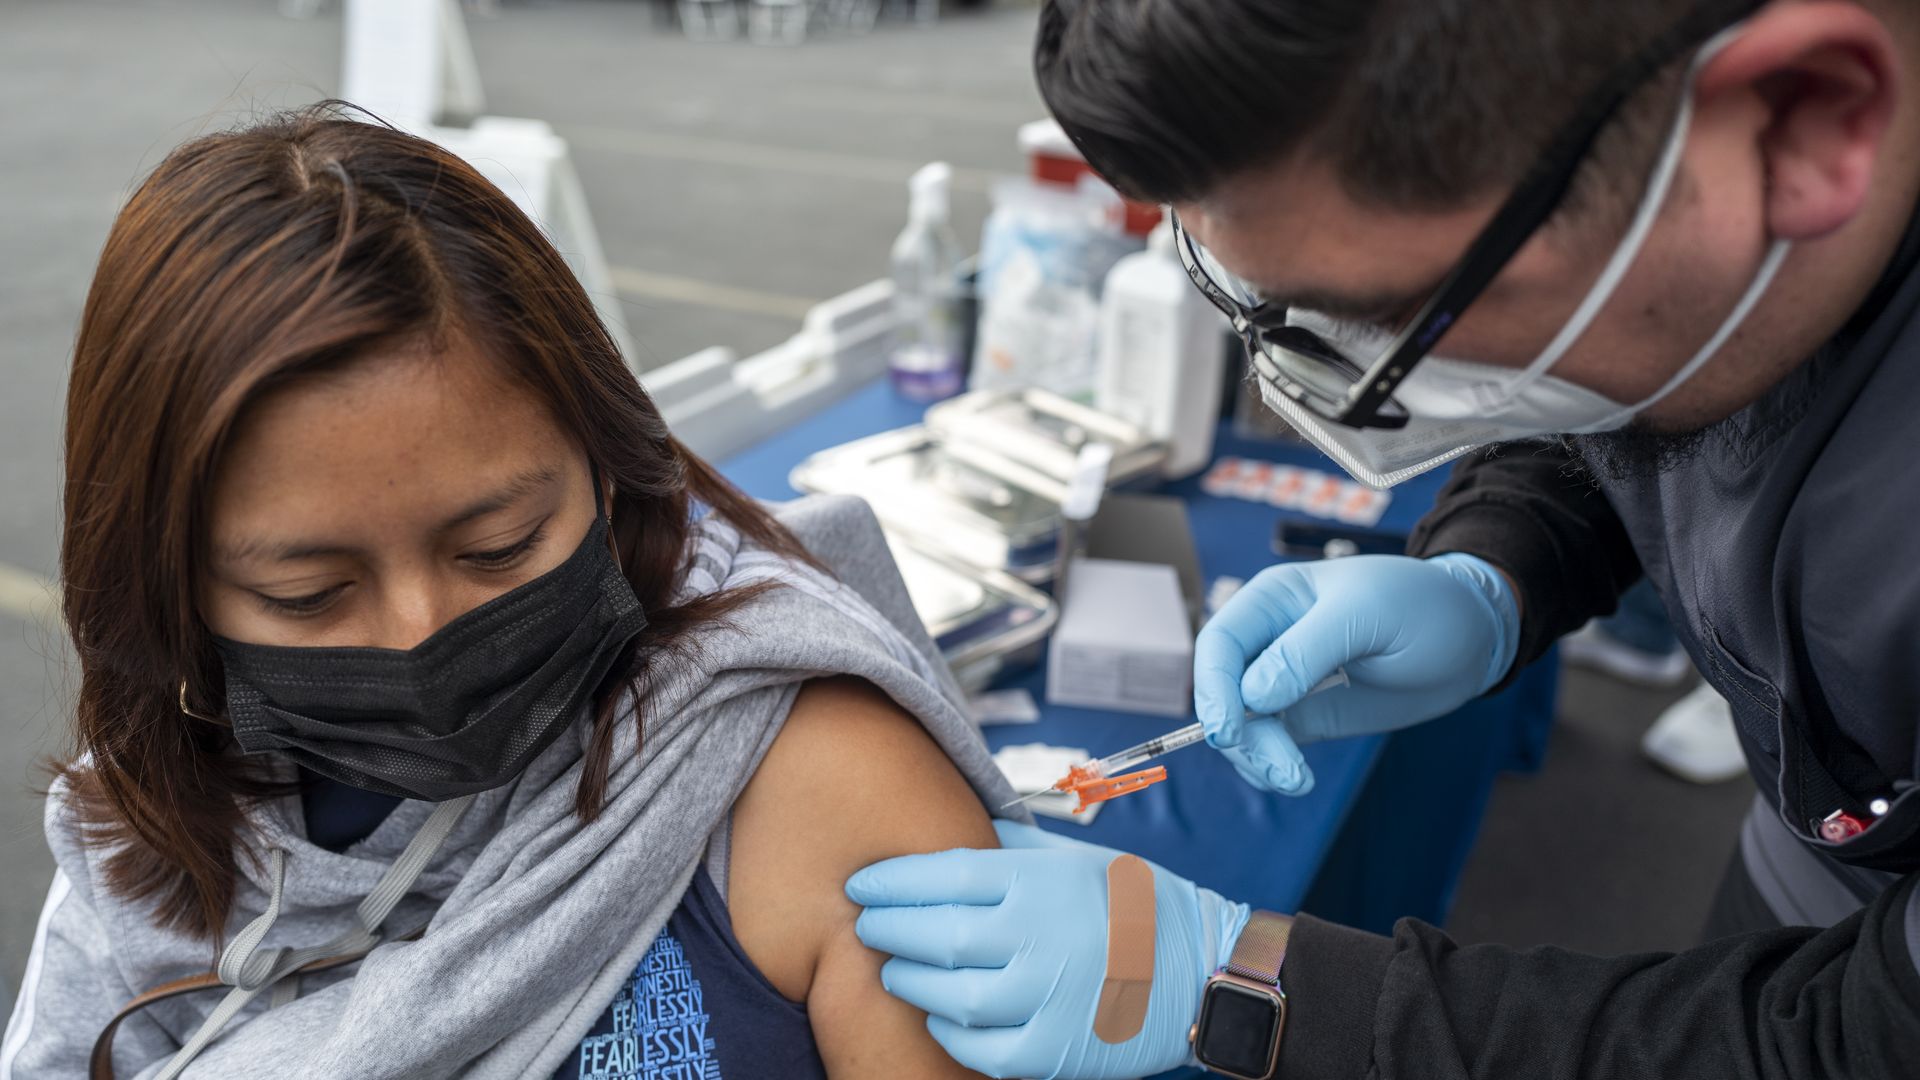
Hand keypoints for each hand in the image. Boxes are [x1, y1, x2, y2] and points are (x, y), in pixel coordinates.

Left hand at [847, 820, 1250, 1079]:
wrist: (1200, 968)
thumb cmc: (1129, 902)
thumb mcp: (1072, 857)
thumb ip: (1006, 848)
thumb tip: (944, 831)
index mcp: (1042, 882)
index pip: (943, 876)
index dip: (891, 881)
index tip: (862, 884)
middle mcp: (1042, 936)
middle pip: (937, 934)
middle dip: (887, 929)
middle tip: (867, 925)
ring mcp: (1049, 997)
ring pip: (950, 996)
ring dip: (908, 982)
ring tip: (893, 970)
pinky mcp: (1055, 1051)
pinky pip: (980, 1048)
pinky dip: (947, 1031)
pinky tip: (937, 1013)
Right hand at [1194, 553, 1518, 794]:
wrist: (1470, 637)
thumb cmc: (1421, 605)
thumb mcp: (1367, 614)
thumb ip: (1305, 651)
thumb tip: (1252, 697)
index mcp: (1272, 600)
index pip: (1220, 643)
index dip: (1214, 687)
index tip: (1229, 731)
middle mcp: (1268, 640)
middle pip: (1223, 692)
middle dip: (1242, 735)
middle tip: (1280, 768)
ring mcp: (1284, 682)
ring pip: (1243, 726)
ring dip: (1259, 759)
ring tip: (1297, 780)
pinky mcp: (1305, 715)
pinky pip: (1268, 745)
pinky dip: (1271, 766)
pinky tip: (1296, 778)